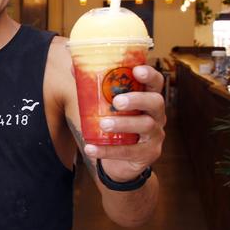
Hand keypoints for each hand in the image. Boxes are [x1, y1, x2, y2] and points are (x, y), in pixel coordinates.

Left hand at [83, 65, 165, 181]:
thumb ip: (93, 88)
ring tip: (104, 124)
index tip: (137, 70)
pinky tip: (91, 148)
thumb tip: (74, 67)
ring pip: (145, 126)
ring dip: (123, 124)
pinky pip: (129, 152)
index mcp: (147, 98)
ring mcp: (154, 135)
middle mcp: (156, 115)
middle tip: (117, 102)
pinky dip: (108, 150)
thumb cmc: (116, 125)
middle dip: (137, 100)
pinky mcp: (147, 154)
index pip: (156, 83)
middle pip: (156, 102)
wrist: (121, 162)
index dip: (150, 75)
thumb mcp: (106, 106)